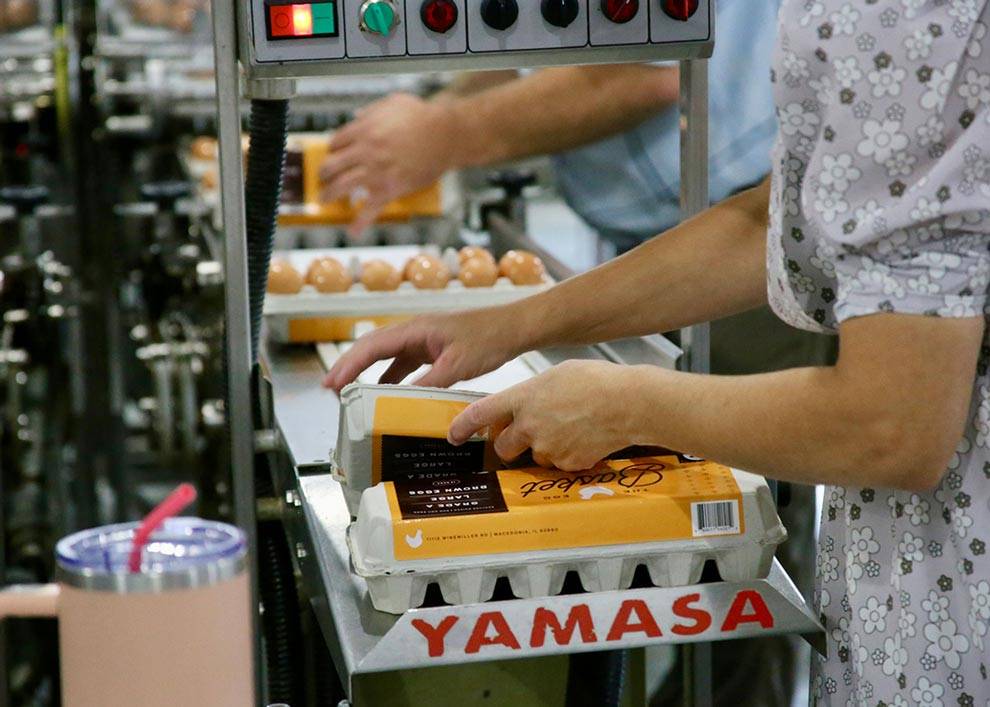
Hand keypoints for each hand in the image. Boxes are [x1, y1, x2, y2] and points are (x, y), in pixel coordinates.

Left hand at [319, 93, 457, 237]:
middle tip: (322, 178)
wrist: (446, 135)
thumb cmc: (424, 116)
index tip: (333, 155)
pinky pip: (370, 209)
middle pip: (331, 165)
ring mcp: (376, 172)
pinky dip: (360, 222)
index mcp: (363, 129)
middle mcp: (365, 151)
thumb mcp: (392, 102)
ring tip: (325, 200)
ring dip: (329, 195)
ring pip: (341, 186)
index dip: (331, 150)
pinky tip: (353, 230)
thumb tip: (359, 115)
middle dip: (323, 173)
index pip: (335, 143)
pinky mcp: (390, 189)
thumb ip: (372, 110)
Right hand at [323, 308, 525, 391]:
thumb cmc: (489, 338)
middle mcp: (413, 332)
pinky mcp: (431, 349)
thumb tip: (404, 402)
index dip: (349, 364)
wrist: (512, 328)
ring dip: (366, 373)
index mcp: (415, 329)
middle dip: (348, 368)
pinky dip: (389, 378)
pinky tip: (385, 394)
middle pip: (371, 348)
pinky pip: (403, 364)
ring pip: (385, 356)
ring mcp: (422, 340)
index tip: (332, 382)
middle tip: (330, 389)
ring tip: (349, 393)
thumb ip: (430, 383)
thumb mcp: (458, 365)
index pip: (372, 346)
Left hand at [448, 360, 640, 469]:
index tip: (454, 435)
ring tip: (569, 430)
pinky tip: (583, 438)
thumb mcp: (556, 375)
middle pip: (502, 446)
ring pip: (533, 457)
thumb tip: (526, 403)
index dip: (463, 427)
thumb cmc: (598, 382)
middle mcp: (529, 425)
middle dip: (508, 444)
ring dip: (542, 449)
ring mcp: (547, 448)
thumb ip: (533, 392)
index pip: (480, 414)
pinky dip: (566, 456)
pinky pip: (558, 465)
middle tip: (525, 435)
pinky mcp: (567, 464)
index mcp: (523, 397)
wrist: (629, 404)